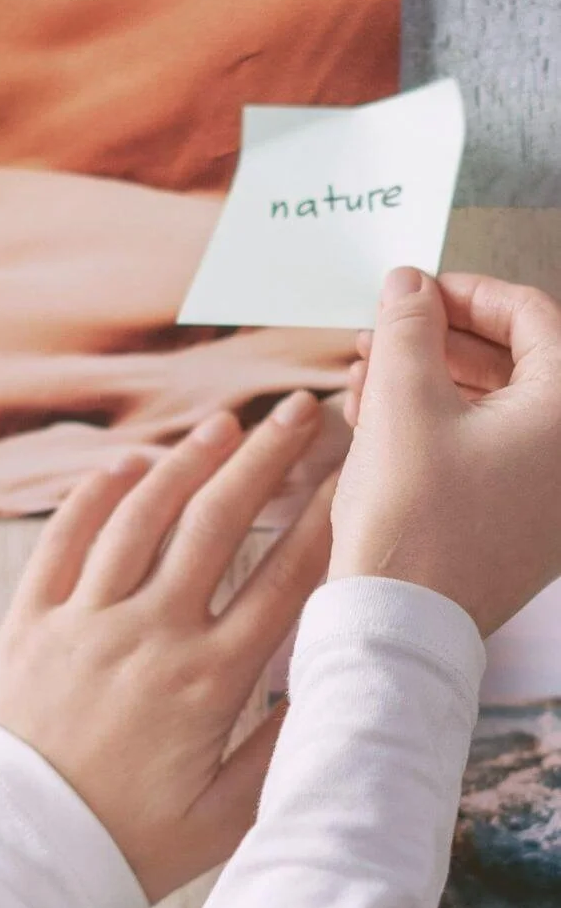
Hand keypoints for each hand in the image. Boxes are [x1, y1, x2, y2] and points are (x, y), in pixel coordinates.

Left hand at [0, 393, 333, 902]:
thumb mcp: (223, 819)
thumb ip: (281, 750)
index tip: (350, 479)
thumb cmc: (124, 845)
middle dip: (265, 459)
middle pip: (217, 523)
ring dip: (186, 461)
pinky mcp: (30, 622)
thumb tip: (328, 687)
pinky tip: (125, 464)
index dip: (322, 521)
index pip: (282, 580)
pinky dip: (94, 494)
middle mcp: (148, 635)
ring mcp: (84, 622)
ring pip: (141, 517)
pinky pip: (63, 540)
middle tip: (297, 412)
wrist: (12, 854)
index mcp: (207, 681)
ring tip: (224, 425)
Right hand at [330, 268, 560, 634]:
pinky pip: (486, 454)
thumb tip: (409, 283)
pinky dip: (439, 429)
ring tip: (366, 377)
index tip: (414, 292)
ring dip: (430, 383)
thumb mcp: (403, 403)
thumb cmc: (411, 521)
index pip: (530, 315)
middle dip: (439, 341)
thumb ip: (409, 327)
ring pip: (494, 409)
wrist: (400, 624)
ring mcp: (549, 494)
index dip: (464, 293)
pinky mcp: (519, 524)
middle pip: (514, 362)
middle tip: (383, 334)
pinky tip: (379, 422)